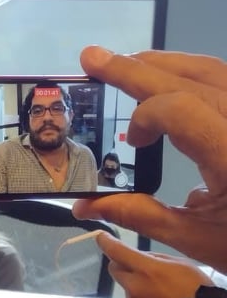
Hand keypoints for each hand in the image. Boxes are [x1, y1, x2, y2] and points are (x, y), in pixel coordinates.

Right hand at [72, 45, 226, 273]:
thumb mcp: (200, 239)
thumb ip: (142, 215)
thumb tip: (85, 206)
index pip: (183, 110)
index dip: (147, 117)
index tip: (134, 141)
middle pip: (194, 78)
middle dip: (137, 68)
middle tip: (93, 58)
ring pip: (213, 71)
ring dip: (164, 65)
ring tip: (126, 64)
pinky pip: (225, 81)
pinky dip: (192, 75)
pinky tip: (169, 80)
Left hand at [95, 232, 211, 297]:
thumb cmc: (197, 290)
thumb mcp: (180, 264)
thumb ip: (155, 259)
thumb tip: (139, 258)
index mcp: (146, 269)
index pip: (116, 251)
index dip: (106, 243)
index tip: (101, 238)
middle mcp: (135, 287)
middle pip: (115, 270)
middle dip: (122, 265)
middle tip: (138, 268)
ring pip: (127, 289)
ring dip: (136, 288)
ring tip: (160, 295)